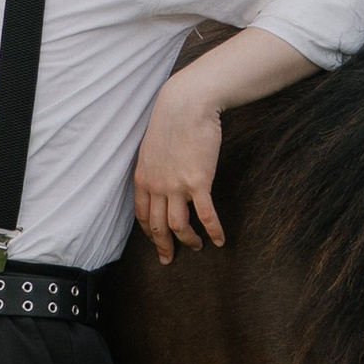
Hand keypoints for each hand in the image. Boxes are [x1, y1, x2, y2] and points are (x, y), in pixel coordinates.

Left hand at [134, 77, 225, 264]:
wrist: (186, 104)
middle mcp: (156, 186)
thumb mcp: (153, 145)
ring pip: (179, 226)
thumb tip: (161, 175)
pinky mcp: (198, 182)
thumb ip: (154, 165)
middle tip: (170, 259)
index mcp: (143, 177)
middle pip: (157, 226)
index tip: (156, 242)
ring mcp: (176, 186)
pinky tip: (220, 240)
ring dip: (188, 241)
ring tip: (198, 247)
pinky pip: (205, 216)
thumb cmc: (172, 119)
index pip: (142, 214)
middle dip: (164, 246)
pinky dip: (213, 231)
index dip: (149, 232)